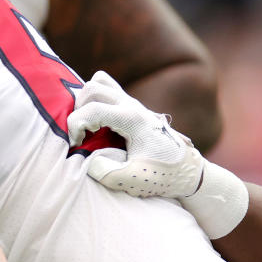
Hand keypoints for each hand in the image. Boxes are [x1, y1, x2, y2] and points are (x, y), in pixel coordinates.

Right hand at [67, 71, 203, 198]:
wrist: (187, 170)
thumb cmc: (163, 175)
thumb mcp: (135, 179)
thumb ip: (108, 172)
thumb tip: (87, 159)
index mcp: (133, 119)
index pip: (92, 109)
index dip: (74, 126)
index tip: (76, 146)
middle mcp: (133, 105)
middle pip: (92, 88)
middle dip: (79, 110)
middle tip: (83, 134)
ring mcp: (134, 103)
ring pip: (99, 82)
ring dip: (86, 101)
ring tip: (89, 125)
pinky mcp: (133, 107)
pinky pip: (108, 88)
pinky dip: (95, 99)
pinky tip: (98, 122)